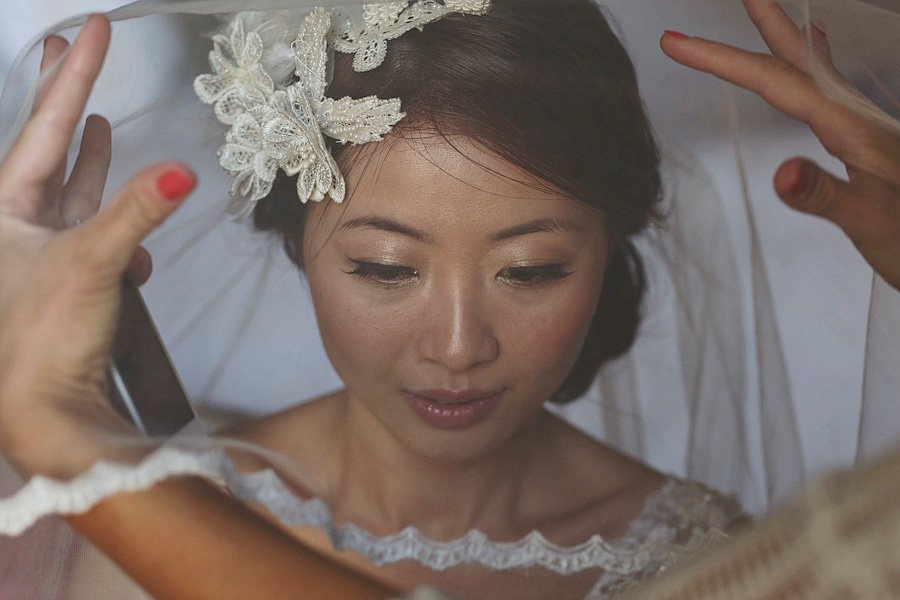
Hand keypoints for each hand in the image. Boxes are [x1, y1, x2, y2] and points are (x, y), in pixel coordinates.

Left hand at [0, 15, 194, 478]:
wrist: (41, 412)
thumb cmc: (41, 338)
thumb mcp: (91, 261)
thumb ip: (139, 212)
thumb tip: (184, 168)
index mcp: (4, 208)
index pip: (47, 126)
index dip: (75, 75)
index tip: (90, 28)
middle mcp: (15, 224)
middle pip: (48, 147)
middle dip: (68, 101)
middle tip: (72, 53)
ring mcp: (41, 252)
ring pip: (71, 190)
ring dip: (91, 159)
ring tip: (101, 124)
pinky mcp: (69, 280)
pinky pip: (96, 236)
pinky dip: (118, 229)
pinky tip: (133, 235)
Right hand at [660, 0, 899, 290]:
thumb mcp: (869, 219)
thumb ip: (825, 195)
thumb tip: (781, 172)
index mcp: (847, 125)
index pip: (774, 82)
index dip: (721, 60)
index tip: (675, 43)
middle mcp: (853, 115)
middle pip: (797, 57)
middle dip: (762, 24)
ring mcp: (859, 124)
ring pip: (811, 68)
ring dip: (782, 37)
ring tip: (764, 11)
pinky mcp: (862, 138)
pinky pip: (827, 87)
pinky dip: (811, 61)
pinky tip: (815, 60)